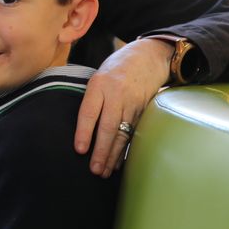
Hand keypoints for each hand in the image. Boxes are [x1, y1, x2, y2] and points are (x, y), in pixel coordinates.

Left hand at [75, 38, 171, 175]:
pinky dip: (124, 149)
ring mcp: (132, 102)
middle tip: (94, 170)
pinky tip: (118, 162)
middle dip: (101, 151)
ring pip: (122, 133)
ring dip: (113, 155)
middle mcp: (116, 94)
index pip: (89, 111)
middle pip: (107, 127)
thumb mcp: (98, 76)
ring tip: (104, 171)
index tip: (80, 150)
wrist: (149, 56)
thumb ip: (91, 99)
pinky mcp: (144, 110)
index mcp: (99, 84)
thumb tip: (80, 128)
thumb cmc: (117, 68)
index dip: (84, 132)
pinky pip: (133, 133)